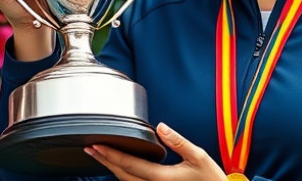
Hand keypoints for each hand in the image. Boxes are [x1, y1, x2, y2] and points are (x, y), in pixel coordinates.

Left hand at [85, 123, 227, 180]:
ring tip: (102, 155)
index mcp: (162, 178)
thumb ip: (178, 141)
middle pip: (122, 176)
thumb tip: (160, 127)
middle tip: (91, 148)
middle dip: (105, 161)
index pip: (130, 165)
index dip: (111, 155)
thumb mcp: (198, 156)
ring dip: (113, 169)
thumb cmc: (210, 179)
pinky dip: (124, 176)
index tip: (96, 145)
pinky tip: (121, 168)